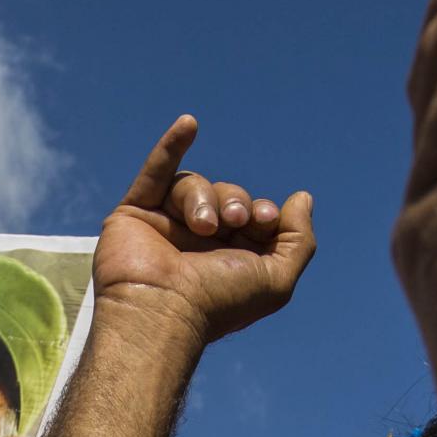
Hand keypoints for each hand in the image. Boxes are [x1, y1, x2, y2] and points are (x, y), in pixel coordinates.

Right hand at [93, 117, 315, 347]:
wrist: (161, 312)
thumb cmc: (217, 303)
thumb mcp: (276, 279)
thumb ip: (298, 240)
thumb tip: (301, 198)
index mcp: (228, 257)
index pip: (254, 216)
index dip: (264, 212)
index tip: (264, 221)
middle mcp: (197, 240)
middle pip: (227, 196)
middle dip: (235, 202)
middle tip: (233, 221)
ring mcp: (164, 225)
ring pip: (194, 186)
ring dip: (203, 199)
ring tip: (202, 225)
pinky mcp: (135, 213)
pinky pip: (155, 171)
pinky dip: (171, 146)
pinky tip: (189, 124)